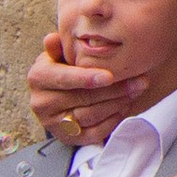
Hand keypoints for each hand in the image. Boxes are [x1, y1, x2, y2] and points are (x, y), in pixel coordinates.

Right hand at [26, 35, 148, 150]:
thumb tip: (52, 38)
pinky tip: (125, 106)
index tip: (110, 76)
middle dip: (114, 90)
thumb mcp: (58, 54)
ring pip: (90, 116)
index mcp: (38, 78)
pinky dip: (112, 121)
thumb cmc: (62, 68)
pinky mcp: (67, 138)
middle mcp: (41, 103)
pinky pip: (94, 133)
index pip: (64, 78)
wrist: (56, 95)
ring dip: (117, 104)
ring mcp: (53, 123)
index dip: (87, 78)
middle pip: (82, 98)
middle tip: (139, 81)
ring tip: (136, 91)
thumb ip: (58, 46)